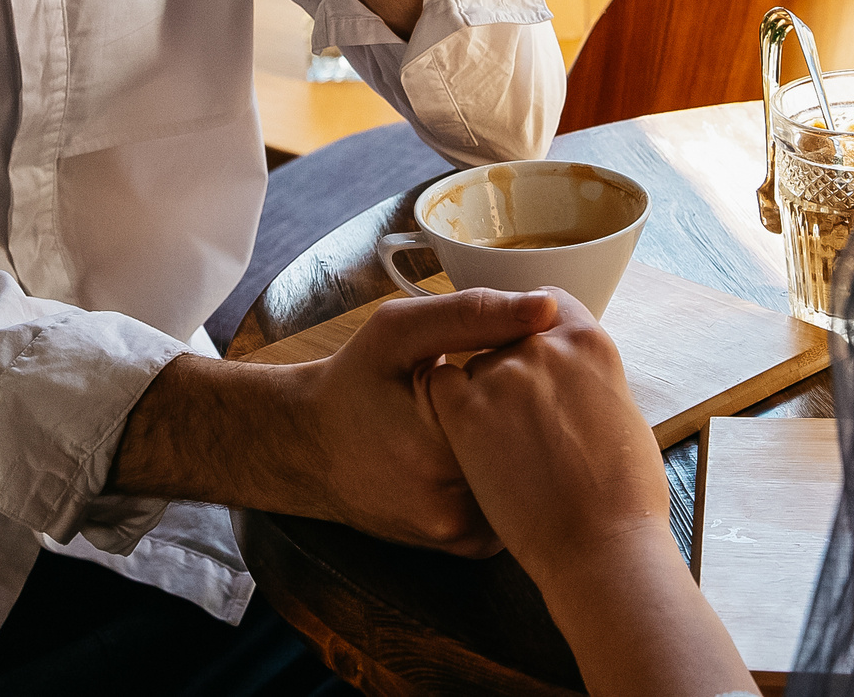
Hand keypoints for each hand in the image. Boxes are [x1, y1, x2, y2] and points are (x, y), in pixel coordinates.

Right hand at [110, 288, 555, 554]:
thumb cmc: (352, 382)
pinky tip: (491, 448)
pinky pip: (511, 506)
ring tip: (504, 417)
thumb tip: (546, 307)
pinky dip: (510, 476)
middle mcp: (452, 506)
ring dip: (527, 449)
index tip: (525, 356)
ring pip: (529, 483)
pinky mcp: (463, 546)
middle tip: (521, 384)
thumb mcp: (398, 331)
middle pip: (536, 451)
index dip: (536, 375)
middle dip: (536, 414)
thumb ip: (471, 315)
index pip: (533, 407)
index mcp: (439, 449)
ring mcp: (459, 535)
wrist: (306, 448)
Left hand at [425, 291, 759, 696]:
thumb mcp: (623, 417)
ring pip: (474, 362)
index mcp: (590, 342)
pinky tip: (463, 436)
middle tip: (521, 419)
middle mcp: (543, 345)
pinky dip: (444, 403)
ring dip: (479, 390)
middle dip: (510, 367)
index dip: (535, 330)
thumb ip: (590, 381)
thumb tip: (576, 378)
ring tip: (500, 443)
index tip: (533, 355)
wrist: (601, 548)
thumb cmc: (626, 498)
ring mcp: (502, 374)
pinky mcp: (465, 408)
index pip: (547, 306)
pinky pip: (440, 384)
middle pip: (508, 336)